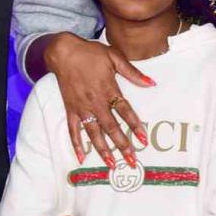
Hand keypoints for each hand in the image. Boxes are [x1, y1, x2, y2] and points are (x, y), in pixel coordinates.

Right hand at [44, 34, 153, 167]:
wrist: (63, 51)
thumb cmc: (90, 53)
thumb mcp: (114, 57)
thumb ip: (132, 73)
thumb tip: (151, 83)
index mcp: (108, 89)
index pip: (125, 111)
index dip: (135, 126)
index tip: (144, 140)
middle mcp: (95, 102)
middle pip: (111, 127)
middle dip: (122, 145)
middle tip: (132, 161)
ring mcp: (82, 108)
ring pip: (94, 133)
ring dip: (103, 150)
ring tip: (112, 164)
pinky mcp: (70, 109)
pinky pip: (73, 130)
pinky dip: (76, 144)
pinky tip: (81, 157)